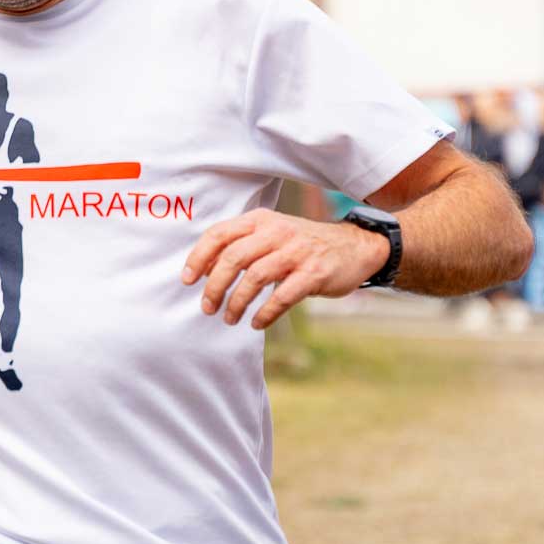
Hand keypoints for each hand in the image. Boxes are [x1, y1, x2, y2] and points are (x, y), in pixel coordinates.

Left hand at [181, 208, 388, 329]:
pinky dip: (265, 313)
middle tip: (207, 308)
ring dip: (237, 302)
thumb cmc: (303, 245)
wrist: (355, 246)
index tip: (187, 280)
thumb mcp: (273, 234)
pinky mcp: (314, 273)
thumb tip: (203, 270)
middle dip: (214, 286)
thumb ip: (242, 245)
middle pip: (233, 258)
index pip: (219, 234)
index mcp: (261, 220)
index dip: (199, 257)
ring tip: (229, 318)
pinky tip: (257, 323)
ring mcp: (297, 252)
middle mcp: (277, 232)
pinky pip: (282, 296)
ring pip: (255, 277)